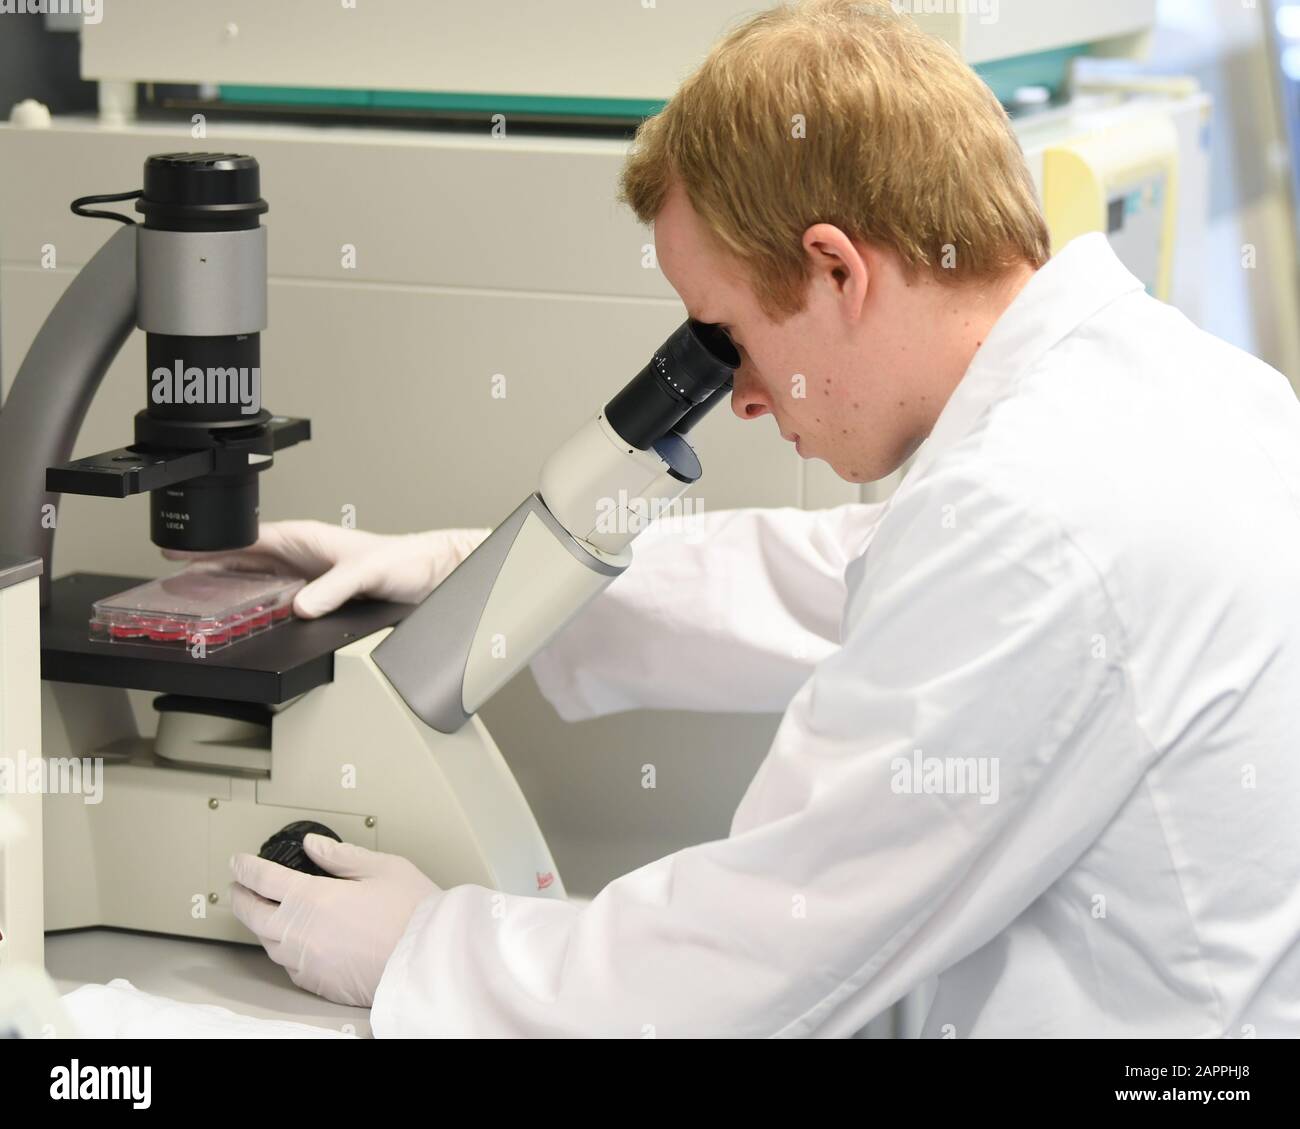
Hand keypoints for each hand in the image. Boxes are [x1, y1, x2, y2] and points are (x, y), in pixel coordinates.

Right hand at [163, 519, 489, 617]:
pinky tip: (242, 615)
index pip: (245, 538)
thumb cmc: (405, 561)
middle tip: (169, 574)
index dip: (210, 544)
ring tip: (192, 594)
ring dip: (227, 583)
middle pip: (241, 558)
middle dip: (205, 563)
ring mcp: (307, 574)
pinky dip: (254, 603)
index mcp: (305, 538)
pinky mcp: (319, 593)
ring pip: (255, 576)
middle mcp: (302, 554)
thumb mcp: (366, 572)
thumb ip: (333, 589)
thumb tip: (300, 607)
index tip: (176, 549)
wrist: (431, 575)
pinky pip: (275, 597)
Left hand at [230, 835, 439, 1007]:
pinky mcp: (319, 984)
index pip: (263, 879)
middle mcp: (301, 933)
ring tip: (264, 914)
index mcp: (313, 898)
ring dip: (261, 925)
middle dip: (241, 898)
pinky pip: (289, 966)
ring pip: (268, 944)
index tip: (238, 862)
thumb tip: (315, 846)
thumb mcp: (383, 868)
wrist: (431, 960)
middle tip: (238, 888)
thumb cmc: (414, 913)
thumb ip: (342, 856)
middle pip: (253, 915)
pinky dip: (284, 950)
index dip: (245, 868)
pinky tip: (294, 944)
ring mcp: (307, 962)